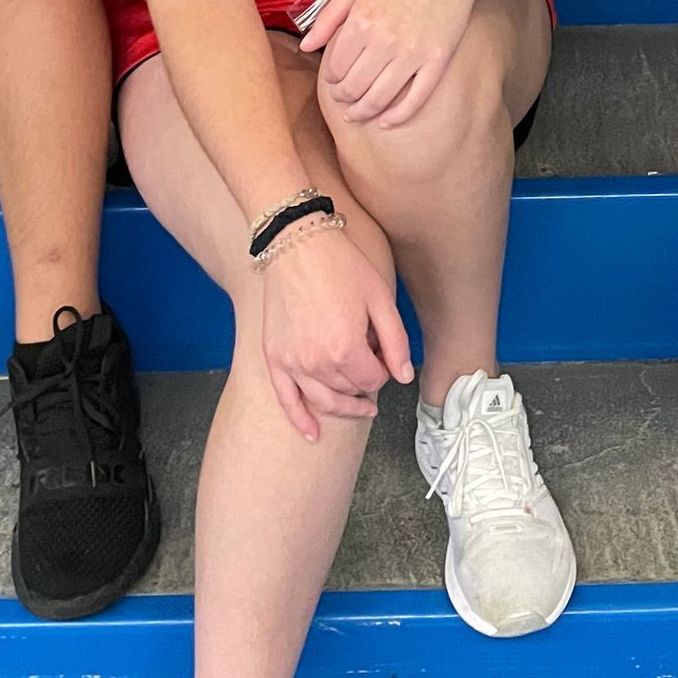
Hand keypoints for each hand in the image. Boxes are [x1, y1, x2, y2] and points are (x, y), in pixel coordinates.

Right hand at [261, 223, 415, 442]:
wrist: (296, 243)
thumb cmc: (341, 265)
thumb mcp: (379, 297)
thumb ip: (395, 341)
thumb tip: (404, 377)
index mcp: (346, 349)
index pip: (373, 381)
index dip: (383, 370)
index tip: (384, 353)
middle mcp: (317, 363)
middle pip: (349, 390)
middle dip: (365, 381)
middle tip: (372, 364)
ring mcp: (292, 363)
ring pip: (323, 400)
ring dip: (344, 406)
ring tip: (360, 407)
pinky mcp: (273, 357)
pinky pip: (286, 400)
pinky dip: (300, 420)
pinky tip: (313, 434)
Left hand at [300, 0, 487, 126]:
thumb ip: (329, 16)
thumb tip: (305, 46)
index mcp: (362, 21)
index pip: (335, 68)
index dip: (331, 79)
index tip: (334, 80)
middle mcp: (384, 40)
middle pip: (354, 88)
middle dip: (343, 98)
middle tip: (343, 99)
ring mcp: (413, 53)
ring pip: (379, 99)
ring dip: (363, 112)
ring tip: (357, 114)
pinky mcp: (437, 60)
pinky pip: (415, 100)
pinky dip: (397, 117)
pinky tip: (386, 122)